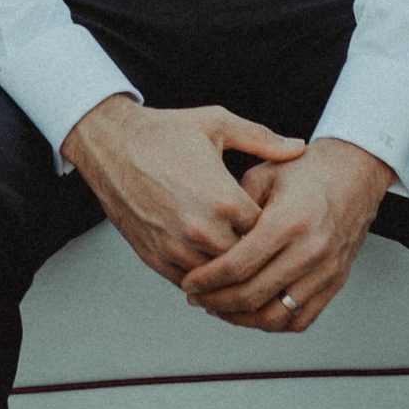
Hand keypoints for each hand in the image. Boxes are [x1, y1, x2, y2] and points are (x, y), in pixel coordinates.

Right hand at [60, 96, 306, 283]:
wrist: (110, 145)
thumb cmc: (163, 133)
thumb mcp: (218, 124)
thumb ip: (262, 139)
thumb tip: (298, 148)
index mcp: (224, 198)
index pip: (266, 231)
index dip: (273, 226)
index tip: (276, 219)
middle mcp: (202, 229)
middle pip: (247, 260)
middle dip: (255, 252)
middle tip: (264, 245)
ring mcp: (177, 247)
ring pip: (220, 278)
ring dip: (230, 271)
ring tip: (241, 261)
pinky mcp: (155, 258)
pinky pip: (190, 284)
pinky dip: (204, 280)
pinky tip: (212, 268)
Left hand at [179, 138, 393, 333]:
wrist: (355, 172)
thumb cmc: (308, 170)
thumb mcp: (264, 175)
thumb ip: (236, 209)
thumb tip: (208, 240)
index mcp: (288, 221)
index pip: (238, 265)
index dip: (207, 280)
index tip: (189, 283)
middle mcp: (310, 250)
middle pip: (253, 295)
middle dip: (216, 302)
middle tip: (196, 298)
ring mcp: (325, 271)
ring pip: (276, 316)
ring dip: (242, 319)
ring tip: (220, 308)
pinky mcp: (335, 282)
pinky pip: (301, 320)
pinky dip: (273, 323)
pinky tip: (253, 313)